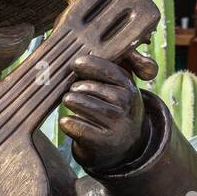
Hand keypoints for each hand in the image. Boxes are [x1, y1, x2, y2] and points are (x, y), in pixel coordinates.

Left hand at [59, 48, 156, 172]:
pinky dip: (67, 122)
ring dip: (71, 101)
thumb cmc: (113, 108)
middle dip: (76, 87)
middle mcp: (125, 105)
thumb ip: (108, 64)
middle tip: (73, 91)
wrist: (122, 146)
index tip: (75, 64)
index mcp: (129, 87)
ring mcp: (116, 125)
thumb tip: (82, 49)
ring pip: (80, 103)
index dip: (88, 64)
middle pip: (88, 87)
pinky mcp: (102, 143)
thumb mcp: (119, 86)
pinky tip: (67, 121)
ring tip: (70, 101)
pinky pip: (76, 126)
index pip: (107, 70)